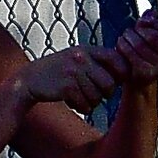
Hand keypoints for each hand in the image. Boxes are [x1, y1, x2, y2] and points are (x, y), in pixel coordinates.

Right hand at [15, 46, 129, 113]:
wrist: (30, 80)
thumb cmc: (60, 71)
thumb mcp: (78, 58)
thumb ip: (99, 61)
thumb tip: (127, 71)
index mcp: (87, 50)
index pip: (116, 59)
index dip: (121, 73)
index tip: (115, 81)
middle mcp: (81, 58)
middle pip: (109, 84)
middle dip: (105, 94)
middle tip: (94, 93)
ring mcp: (73, 71)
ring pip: (97, 97)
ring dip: (91, 102)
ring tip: (79, 96)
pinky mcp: (66, 87)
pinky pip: (86, 105)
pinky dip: (81, 107)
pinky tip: (71, 101)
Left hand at [115, 10, 157, 85]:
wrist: (142, 74)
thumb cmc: (151, 47)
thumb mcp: (157, 28)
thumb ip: (156, 17)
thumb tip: (150, 16)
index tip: (150, 20)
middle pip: (154, 36)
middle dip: (139, 28)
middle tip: (134, 29)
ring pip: (139, 44)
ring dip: (128, 36)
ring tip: (126, 36)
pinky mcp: (146, 74)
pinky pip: (130, 54)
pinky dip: (122, 46)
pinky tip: (122, 46)